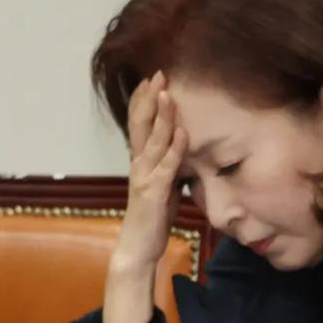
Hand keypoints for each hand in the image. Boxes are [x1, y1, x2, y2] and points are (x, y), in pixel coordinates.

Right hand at [114, 70, 187, 268]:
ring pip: (154, 141)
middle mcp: (139, 164)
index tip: (152, 79)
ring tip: (168, 94)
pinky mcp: (155, 193)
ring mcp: (145, 177)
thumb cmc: (152, 217)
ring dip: (162, 117)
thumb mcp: (163, 184)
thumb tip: (182, 148)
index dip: (143, 101)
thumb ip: (169, 165)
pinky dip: (176, 149)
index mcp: (141, 161)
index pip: (140, 125)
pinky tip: (184, 132)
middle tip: (158, 74)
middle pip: (142, 125)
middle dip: (150, 99)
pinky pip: (167, 167)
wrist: (138, 248)